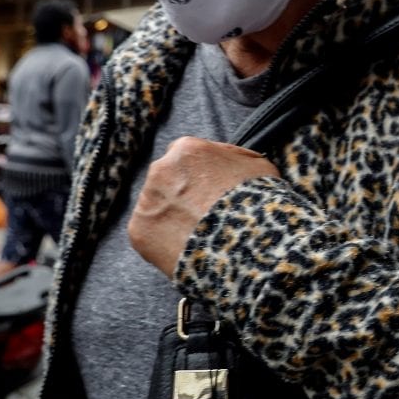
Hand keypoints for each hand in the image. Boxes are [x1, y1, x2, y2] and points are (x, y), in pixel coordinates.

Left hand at [129, 137, 280, 276]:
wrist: (249, 247)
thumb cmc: (260, 206)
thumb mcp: (259, 168)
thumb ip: (235, 158)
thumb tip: (227, 158)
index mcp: (188, 150)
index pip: (185, 157)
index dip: (199, 176)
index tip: (209, 192)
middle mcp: (160, 169)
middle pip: (166, 180)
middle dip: (181, 195)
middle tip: (205, 216)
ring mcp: (147, 201)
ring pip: (156, 207)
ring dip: (172, 217)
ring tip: (198, 236)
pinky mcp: (138, 231)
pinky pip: (150, 234)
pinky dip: (165, 241)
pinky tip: (187, 248)